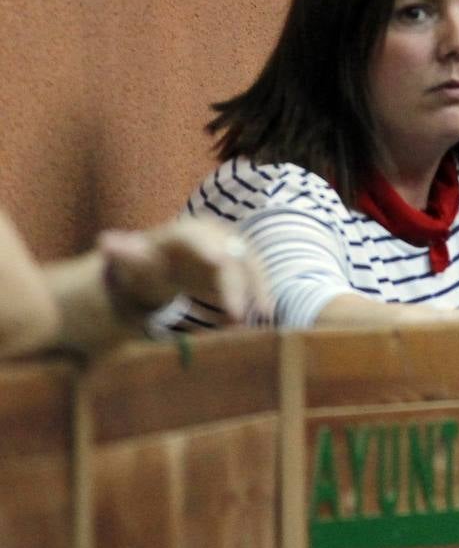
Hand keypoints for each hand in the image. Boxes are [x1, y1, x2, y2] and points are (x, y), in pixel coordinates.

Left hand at [99, 218, 267, 323]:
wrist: (167, 262)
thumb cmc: (148, 261)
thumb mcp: (133, 258)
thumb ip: (123, 251)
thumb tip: (105, 241)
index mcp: (186, 232)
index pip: (198, 238)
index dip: (209, 248)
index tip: (218, 261)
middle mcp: (215, 235)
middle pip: (230, 256)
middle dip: (237, 285)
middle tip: (236, 314)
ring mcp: (233, 248)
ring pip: (250, 266)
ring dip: (257, 290)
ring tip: (260, 316)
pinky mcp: (243, 265)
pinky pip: (256, 278)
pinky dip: (261, 294)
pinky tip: (264, 315)